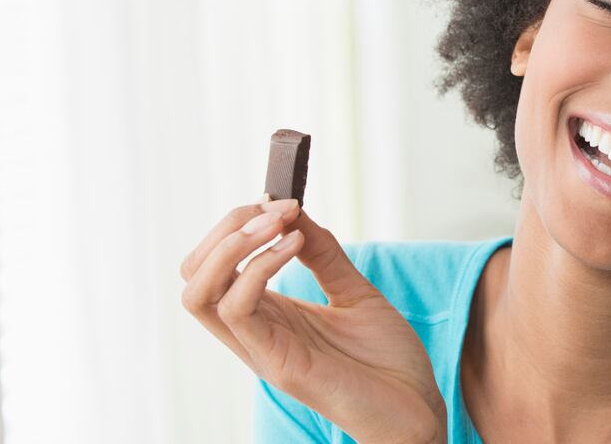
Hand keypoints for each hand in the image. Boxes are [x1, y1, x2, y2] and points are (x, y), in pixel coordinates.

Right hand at [180, 195, 447, 442]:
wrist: (417, 410)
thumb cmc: (386, 360)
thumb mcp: (354, 291)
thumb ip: (323, 255)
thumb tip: (295, 210)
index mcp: (267, 316)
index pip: (214, 266)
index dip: (237, 224)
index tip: (283, 201)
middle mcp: (255, 333)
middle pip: (194, 274)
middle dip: (226, 228)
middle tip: (275, 208)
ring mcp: (263, 350)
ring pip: (200, 294)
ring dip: (234, 245)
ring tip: (280, 222)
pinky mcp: (281, 365)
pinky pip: (239, 311)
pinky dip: (260, 267)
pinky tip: (297, 245)